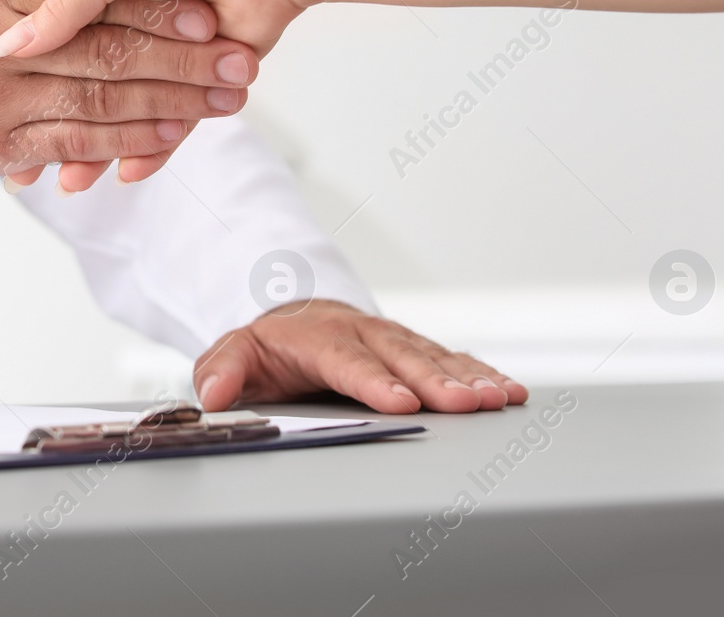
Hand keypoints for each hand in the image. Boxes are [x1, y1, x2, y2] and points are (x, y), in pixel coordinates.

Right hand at [0, 0, 257, 194]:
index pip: (95, 3)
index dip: (156, 12)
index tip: (209, 16)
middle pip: (107, 54)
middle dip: (179, 63)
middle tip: (235, 66)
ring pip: (98, 104)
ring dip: (166, 107)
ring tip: (220, 104)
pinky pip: (69, 148)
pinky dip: (121, 147)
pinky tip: (164, 142)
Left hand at [193, 299, 528, 414]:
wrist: (298, 318)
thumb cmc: (270, 347)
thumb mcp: (235, 352)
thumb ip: (223, 369)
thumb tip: (213, 393)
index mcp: (318, 337)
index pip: (347, 361)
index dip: (374, 381)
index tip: (400, 401)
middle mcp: (363, 333)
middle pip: (402, 358)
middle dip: (435, 382)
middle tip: (466, 404)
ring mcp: (393, 340)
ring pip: (434, 357)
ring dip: (468, 378)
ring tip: (499, 398)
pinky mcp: (415, 349)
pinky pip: (453, 359)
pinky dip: (483, 374)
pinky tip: (510, 391)